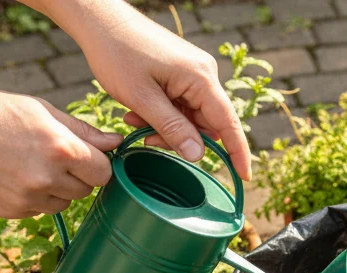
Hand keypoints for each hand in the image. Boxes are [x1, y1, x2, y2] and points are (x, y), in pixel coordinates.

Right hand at [0, 86, 120, 217]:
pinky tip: (11, 174)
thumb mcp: (40, 111)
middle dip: (77, 176)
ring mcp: (29, 198)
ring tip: (27, 163)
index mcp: (62, 149)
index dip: (98, 164)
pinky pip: (39, 210)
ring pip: (64, 203)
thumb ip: (82, 131)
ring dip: (56, 188)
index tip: (86, 156)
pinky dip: (33, 197)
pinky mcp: (12, 211)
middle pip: (87, 190)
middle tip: (50, 155)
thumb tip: (116, 143)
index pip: (104, 172)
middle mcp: (49, 178)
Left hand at [67, 9, 252, 179]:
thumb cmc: (118, 53)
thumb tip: (199, 156)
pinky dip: (162, 114)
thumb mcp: (142, 98)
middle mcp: (204, 74)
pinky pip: (180, 104)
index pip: (228, 122)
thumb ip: (172, 128)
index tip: (245, 178)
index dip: (238, 152)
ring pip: (190, 117)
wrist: (101, 21)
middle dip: (179, 138)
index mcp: (200, 78)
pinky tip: (138, 113)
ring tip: (134, 122)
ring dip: (166, 127)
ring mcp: (193, 73)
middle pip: (206, 123)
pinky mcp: (181, 73)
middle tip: (145, 140)